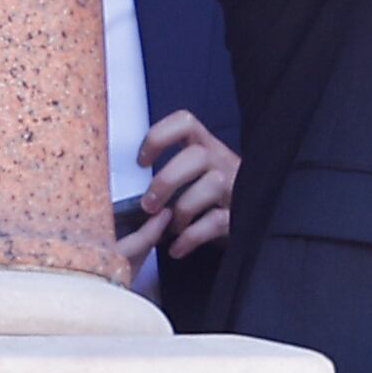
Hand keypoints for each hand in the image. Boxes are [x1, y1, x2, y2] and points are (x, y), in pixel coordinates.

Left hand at [114, 109, 239, 266]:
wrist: (248, 227)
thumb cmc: (206, 201)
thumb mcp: (193, 177)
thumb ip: (170, 173)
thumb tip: (123, 185)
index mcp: (205, 148)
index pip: (185, 123)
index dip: (159, 136)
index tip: (141, 162)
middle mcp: (222, 162)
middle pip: (197, 155)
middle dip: (167, 180)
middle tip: (148, 205)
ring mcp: (235, 187)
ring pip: (212, 184)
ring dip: (182, 209)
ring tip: (170, 228)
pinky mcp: (240, 215)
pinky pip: (215, 221)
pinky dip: (190, 237)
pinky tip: (177, 248)